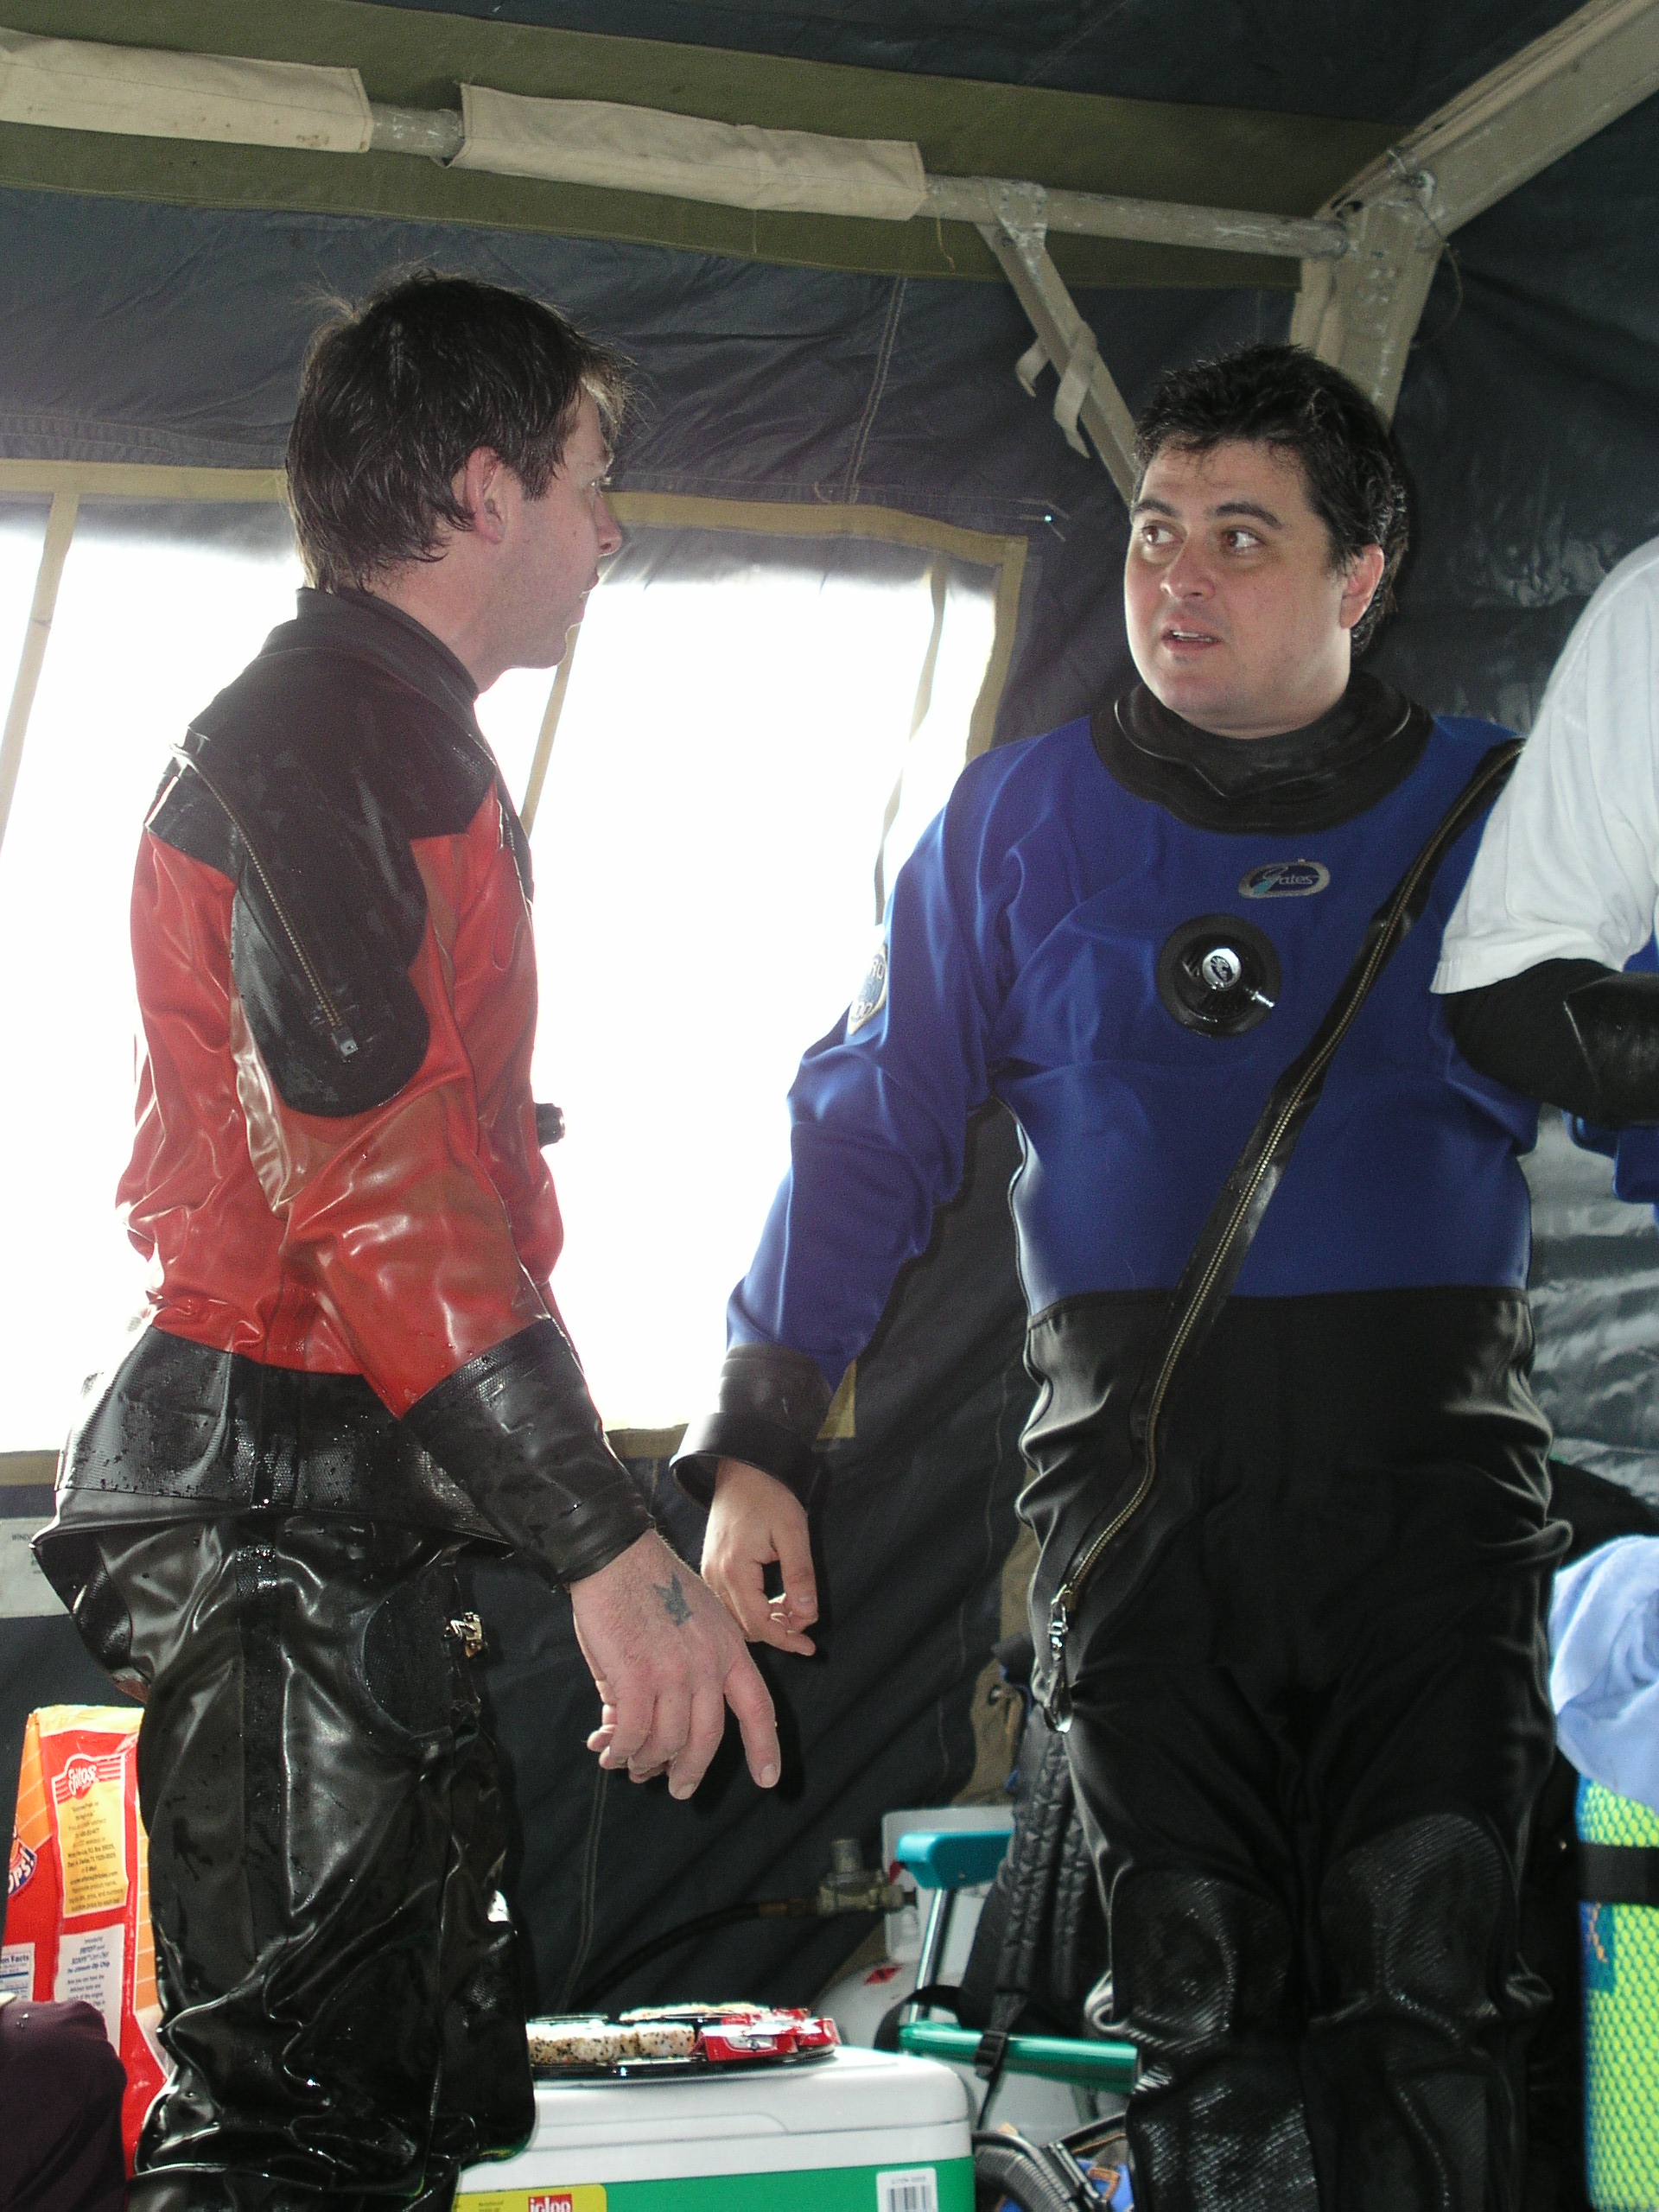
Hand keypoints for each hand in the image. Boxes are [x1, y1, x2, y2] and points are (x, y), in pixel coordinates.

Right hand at [568, 1528, 779, 1799]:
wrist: (616, 1555)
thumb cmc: (650, 1585)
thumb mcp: (693, 1621)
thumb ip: (686, 1674)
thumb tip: (658, 1726)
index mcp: (729, 1647)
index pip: (757, 1706)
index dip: (764, 1746)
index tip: (769, 1780)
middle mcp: (708, 1664)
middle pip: (708, 1738)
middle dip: (690, 1771)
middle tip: (678, 1789)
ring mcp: (674, 1673)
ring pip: (667, 1741)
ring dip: (647, 1761)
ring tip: (633, 1767)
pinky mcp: (636, 1678)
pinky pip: (632, 1734)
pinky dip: (620, 1750)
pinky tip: (609, 1752)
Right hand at [701, 1458, 818, 1655]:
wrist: (743, 1469)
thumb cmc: (768, 1495)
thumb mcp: (793, 1533)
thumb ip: (800, 1576)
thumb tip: (808, 1615)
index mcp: (733, 1570)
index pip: (758, 1623)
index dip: (786, 1639)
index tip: (810, 1647)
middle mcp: (714, 1576)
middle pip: (745, 1626)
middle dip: (778, 1632)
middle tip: (805, 1628)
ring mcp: (709, 1573)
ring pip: (736, 1617)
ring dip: (765, 1622)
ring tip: (793, 1613)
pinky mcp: (711, 1567)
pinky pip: (730, 1603)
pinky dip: (752, 1610)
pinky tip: (773, 1603)